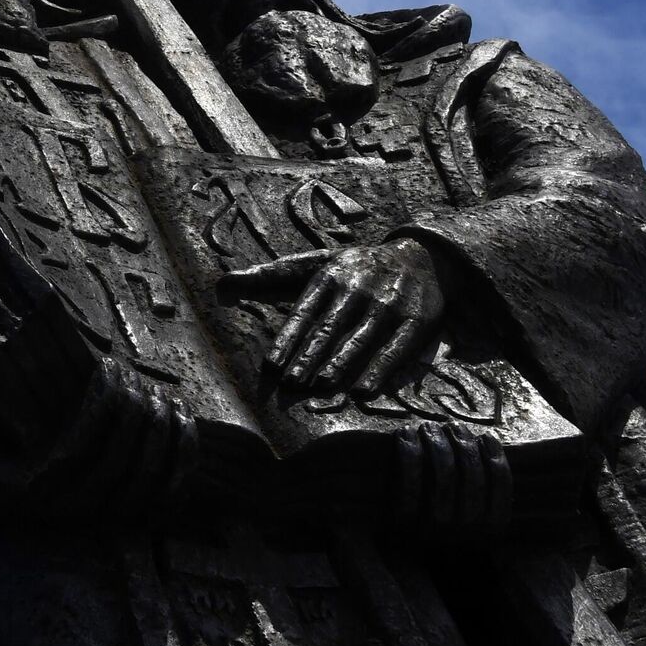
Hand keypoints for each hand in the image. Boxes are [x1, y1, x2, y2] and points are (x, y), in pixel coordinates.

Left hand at [225, 238, 445, 393]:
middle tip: (291, 383)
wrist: (420, 256)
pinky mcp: (416, 320)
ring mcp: (387, 303)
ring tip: (321, 385)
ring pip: (360, 338)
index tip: (272, 366)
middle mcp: (357, 288)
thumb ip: (273, 275)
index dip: (288, 339)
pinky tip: (364, 390)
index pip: (304, 312)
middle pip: (329, 327)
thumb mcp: (317, 263)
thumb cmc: (357, 266)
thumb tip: (224, 282)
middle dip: (309, 356)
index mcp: (330, 276)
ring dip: (340, 363)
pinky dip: (380, 369)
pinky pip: (396, 348)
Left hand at [393, 422, 511, 537]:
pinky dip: (407, 455)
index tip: (487, 436)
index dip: (495, 456)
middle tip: (453, 426)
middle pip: (471, 476)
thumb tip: (485, 443)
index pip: (501, 486)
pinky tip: (405, 435)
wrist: (407, 565)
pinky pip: (408, 485)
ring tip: (430, 427)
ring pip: (443, 476)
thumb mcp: (475, 521)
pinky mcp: (403, 527)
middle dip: (463, 443)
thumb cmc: (445, 533)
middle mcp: (465, 535)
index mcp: (491, 532)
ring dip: (437, 442)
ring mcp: (434, 532)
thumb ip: (485, 491)